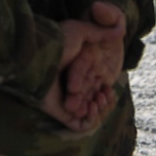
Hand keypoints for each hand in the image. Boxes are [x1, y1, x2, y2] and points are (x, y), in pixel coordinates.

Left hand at [39, 2, 126, 131]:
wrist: (37, 56)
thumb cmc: (56, 42)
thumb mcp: (79, 32)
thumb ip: (98, 33)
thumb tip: (119, 30)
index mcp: (72, 74)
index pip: (92, 87)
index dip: (104, 89)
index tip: (109, 85)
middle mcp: (68, 89)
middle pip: (93, 101)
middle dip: (104, 99)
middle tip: (106, 92)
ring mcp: (65, 102)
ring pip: (90, 114)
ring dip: (101, 108)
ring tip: (99, 98)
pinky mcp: (63, 113)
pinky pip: (82, 125)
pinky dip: (92, 119)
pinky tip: (93, 106)